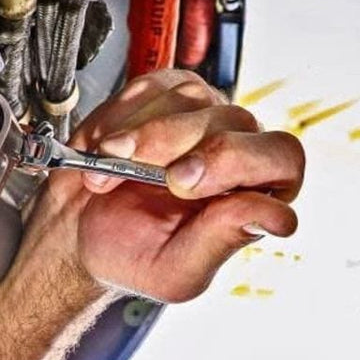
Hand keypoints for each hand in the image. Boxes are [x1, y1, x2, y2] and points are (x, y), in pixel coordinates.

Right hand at [27, 70, 305, 303]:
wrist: (76, 235)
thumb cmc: (131, 255)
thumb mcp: (175, 272)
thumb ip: (222, 243)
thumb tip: (277, 217)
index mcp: (253, 195)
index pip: (284, 160)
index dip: (239, 165)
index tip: (184, 185)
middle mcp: (235, 151)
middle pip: (239, 123)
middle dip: (192, 147)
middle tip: (158, 176)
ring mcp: (202, 116)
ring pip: (193, 101)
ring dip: (144, 137)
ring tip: (108, 170)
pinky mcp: (165, 94)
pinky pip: (153, 87)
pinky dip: (121, 117)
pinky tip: (105, 147)